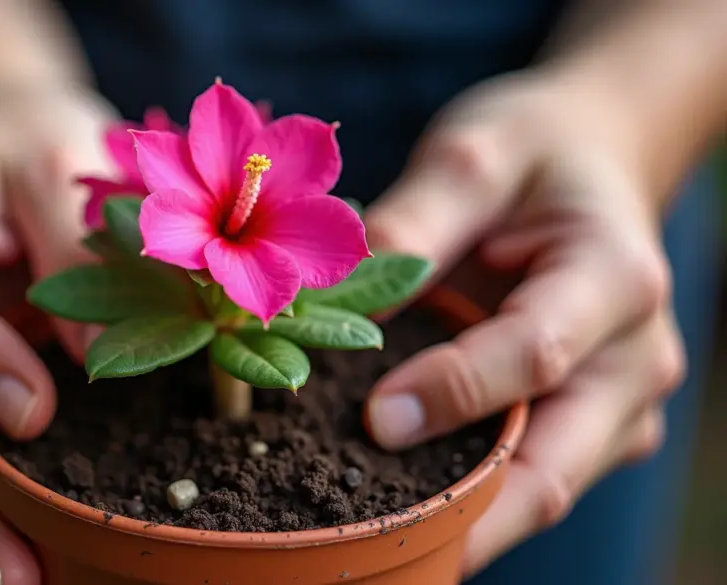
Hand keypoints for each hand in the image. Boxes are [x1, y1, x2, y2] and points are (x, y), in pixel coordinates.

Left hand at [361, 72, 685, 575]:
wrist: (592, 163)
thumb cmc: (532, 154)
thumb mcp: (472, 156)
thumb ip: (410, 221)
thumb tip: (328, 295)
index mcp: (615, 277)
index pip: (535, 354)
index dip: (453, 391)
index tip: (371, 416)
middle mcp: (634, 359)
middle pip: (550, 465)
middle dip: (459, 515)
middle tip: (367, 547)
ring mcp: (619, 404)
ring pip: (539, 491)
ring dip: (458, 523)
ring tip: (369, 545)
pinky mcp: (592, 426)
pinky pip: (528, 478)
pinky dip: (468, 502)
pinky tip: (398, 509)